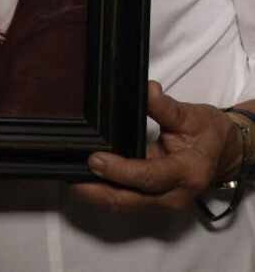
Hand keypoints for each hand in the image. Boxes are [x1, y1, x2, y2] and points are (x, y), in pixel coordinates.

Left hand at [75, 81, 240, 211]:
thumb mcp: (191, 115)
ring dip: (97, 195)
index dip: (120, 170)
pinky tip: (86, 181)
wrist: (226, 153)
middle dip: (98, 192)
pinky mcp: (156, 201)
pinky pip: (127, 201)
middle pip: (130, 200)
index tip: (94, 159)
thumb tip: (148, 91)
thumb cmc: (208, 132)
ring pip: (126, 204)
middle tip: (69, 176)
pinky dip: (106, 193)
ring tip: (70, 178)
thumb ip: (166, 107)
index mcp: (187, 172)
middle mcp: (175, 195)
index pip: (148, 176)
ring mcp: (165, 202)